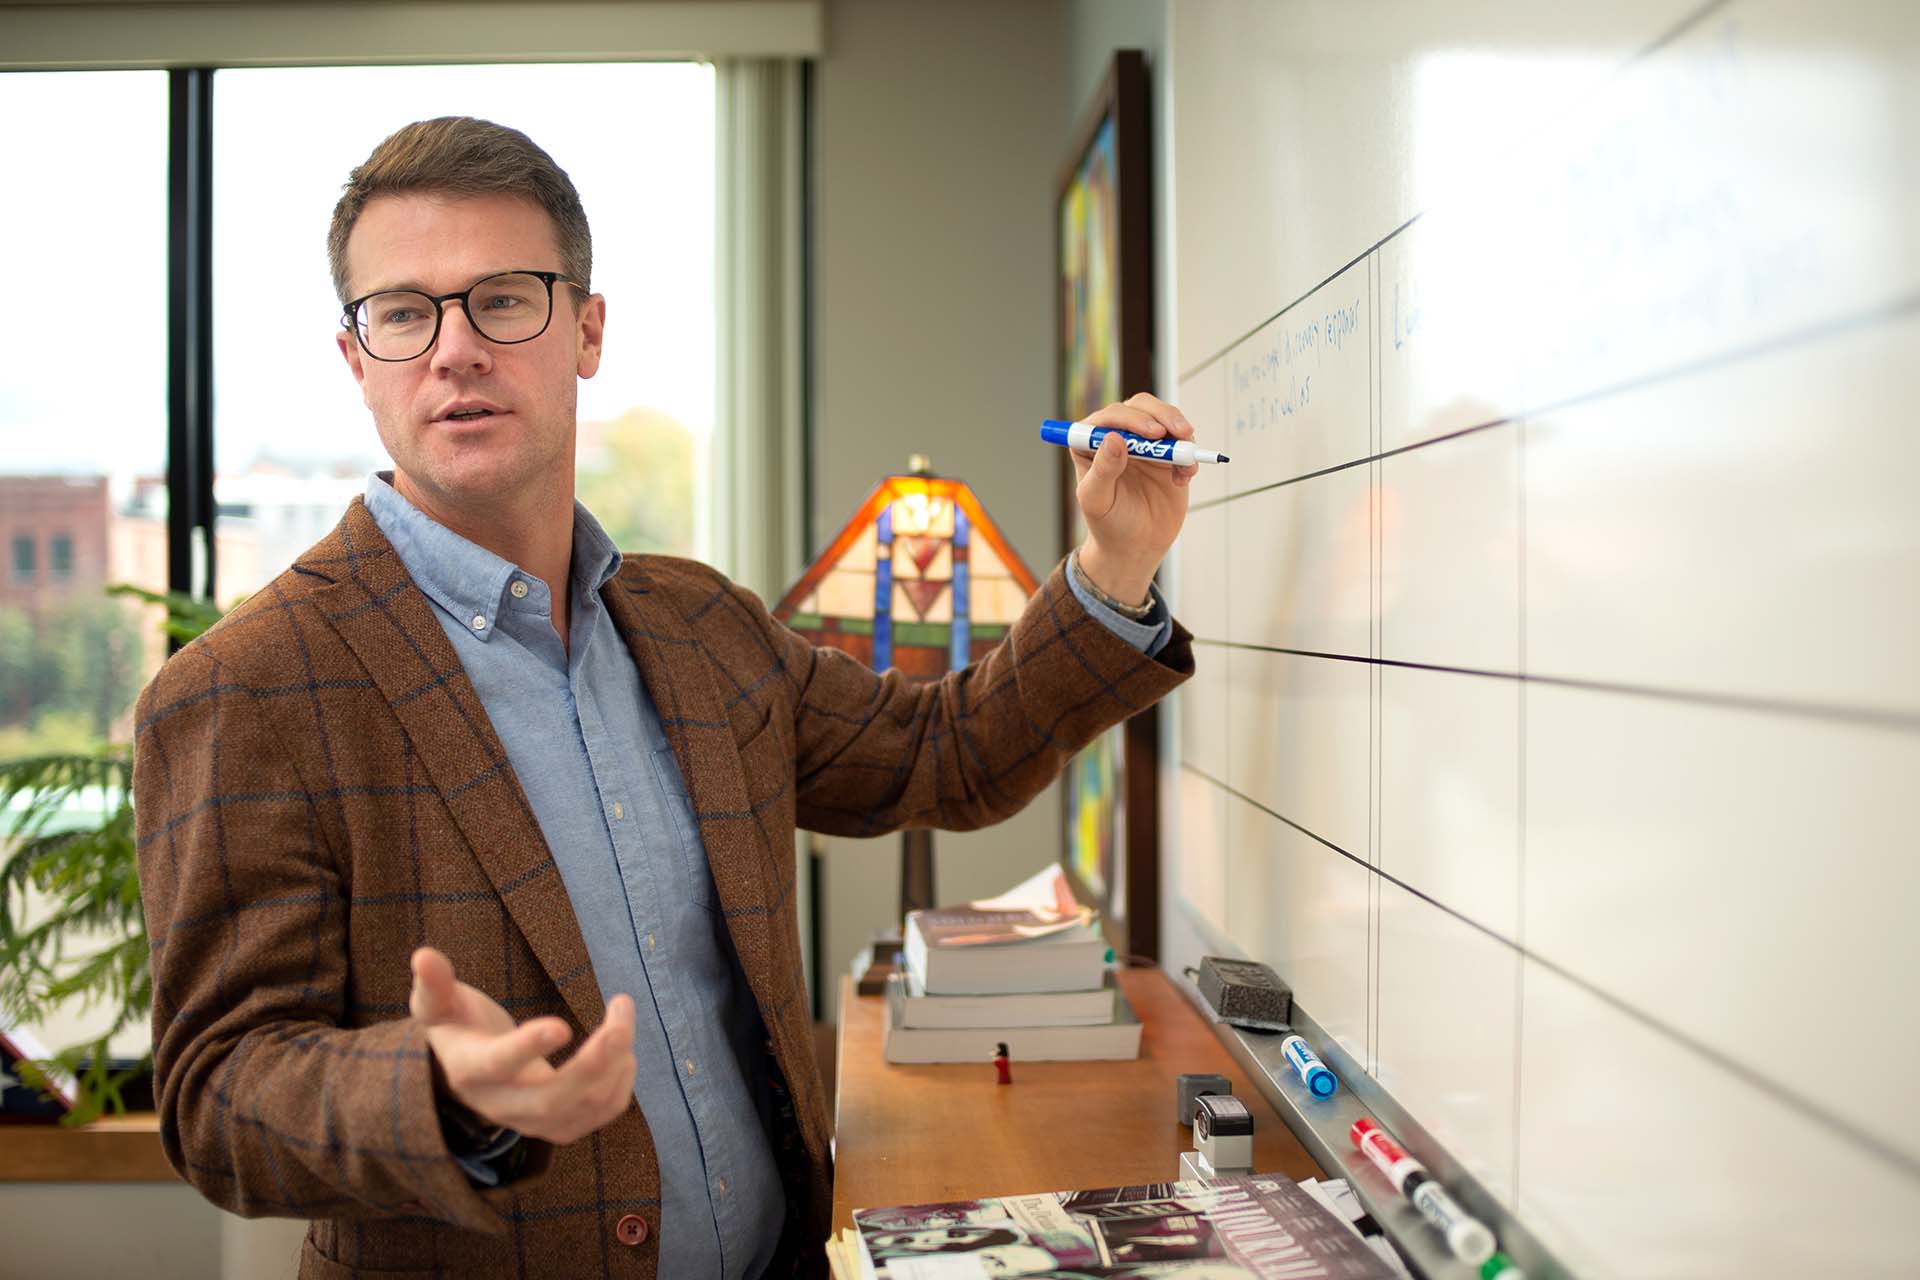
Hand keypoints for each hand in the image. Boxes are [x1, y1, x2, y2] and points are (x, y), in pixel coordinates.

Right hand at [409, 945, 636, 1145]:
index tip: (562, 1024)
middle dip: (594, 1061)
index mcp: (471, 1070)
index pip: (499, 1065)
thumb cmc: (456, 1026)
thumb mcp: (437, 1004)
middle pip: (552, 1098)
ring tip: (622, 1021)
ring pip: (583, 1109)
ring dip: (615, 1065)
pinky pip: (600, 1116)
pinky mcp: (559, 1127)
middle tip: (621, 1016)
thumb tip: (422, 955)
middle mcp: (501, 1106)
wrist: (468, 1072)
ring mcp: (532, 1122)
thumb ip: (434, 984)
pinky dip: (621, 1084)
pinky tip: (624, 1051)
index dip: (529, 1048)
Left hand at [1070, 392, 1197, 604]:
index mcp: (1090, 442)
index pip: (1110, 417)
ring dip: (1180, 431)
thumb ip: (1103, 469)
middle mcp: (1117, 435)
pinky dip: (1189, 456)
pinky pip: (1183, 443)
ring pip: (1164, 418)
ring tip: (1185, 458)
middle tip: (1180, 433)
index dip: (1132, 419)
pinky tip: (1183, 478)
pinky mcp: (1168, 455)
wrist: (1135, 545)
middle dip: (1163, 415)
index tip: (1153, 434)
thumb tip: (1114, 438)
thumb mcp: (1098, 500)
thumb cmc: (1108, 523)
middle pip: (1141, 407)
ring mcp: (1144, 443)